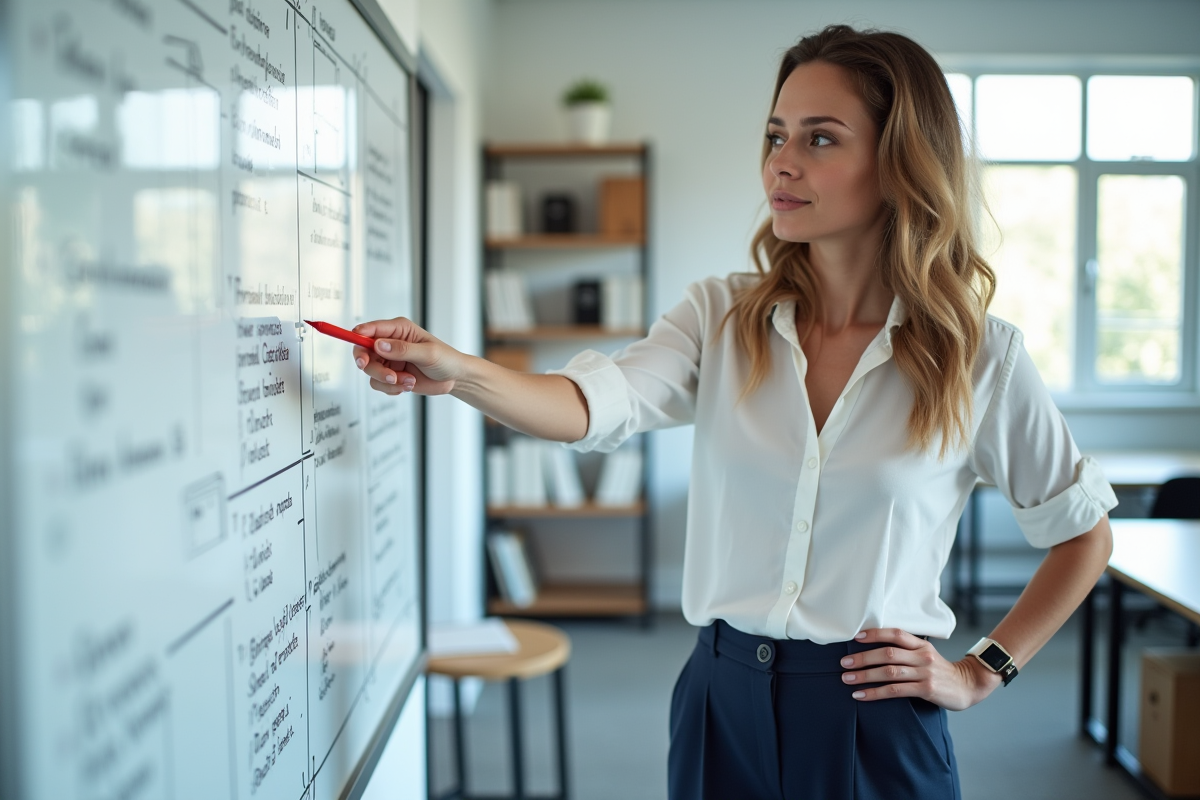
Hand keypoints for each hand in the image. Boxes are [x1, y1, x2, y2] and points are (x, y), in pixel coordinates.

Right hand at [351, 317, 461, 396]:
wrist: (454, 378)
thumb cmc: (446, 359)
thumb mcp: (427, 352)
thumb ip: (402, 349)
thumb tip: (379, 345)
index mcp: (399, 329)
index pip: (370, 329)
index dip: (359, 337)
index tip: (361, 353)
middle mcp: (390, 343)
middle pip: (364, 352)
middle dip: (373, 367)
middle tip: (390, 376)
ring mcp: (389, 360)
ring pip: (370, 371)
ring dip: (388, 381)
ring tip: (408, 381)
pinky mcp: (390, 375)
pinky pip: (379, 384)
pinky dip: (392, 388)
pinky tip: (408, 385)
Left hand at [839, 628, 1002, 710]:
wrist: (969, 685)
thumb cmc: (941, 671)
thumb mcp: (926, 654)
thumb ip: (907, 650)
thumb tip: (875, 647)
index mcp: (921, 645)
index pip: (896, 634)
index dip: (875, 634)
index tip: (856, 637)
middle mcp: (922, 656)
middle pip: (888, 653)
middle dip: (863, 658)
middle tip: (844, 663)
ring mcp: (925, 673)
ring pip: (889, 672)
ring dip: (865, 675)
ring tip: (847, 679)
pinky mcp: (926, 689)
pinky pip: (895, 691)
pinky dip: (876, 693)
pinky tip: (862, 695)